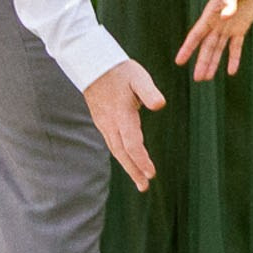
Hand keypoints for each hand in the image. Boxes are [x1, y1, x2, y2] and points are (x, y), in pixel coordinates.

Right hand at [84, 59, 167, 192]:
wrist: (93, 65)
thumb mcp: (138, 77)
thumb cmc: (120, 71)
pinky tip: (128, 161)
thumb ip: (149, 92)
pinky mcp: (102, 121)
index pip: (132, 144)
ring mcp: (104, 123)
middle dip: (134, 171)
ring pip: (116, 150)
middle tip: (145, 186)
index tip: (152, 174)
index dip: (141, 160)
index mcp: (121, 115)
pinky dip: (121, 155)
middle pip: (122, 153)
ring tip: (139, 181)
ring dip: (128, 166)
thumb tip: (160, 105)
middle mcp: (110, 123)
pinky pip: (112, 143)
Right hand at [174, 0, 252, 80]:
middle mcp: (217, 23)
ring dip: (213, 63)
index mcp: (210, 15)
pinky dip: (234, 58)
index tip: (179, 61)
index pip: (196, 35)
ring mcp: (229, 27)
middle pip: (207, 47)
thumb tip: (225, 18)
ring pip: (218, 49)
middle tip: (197, 79)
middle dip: (202, 62)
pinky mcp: (241, 28)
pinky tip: (231, 72)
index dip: (188, 48)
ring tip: (205, 78)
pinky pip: (236, 46)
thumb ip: (229, 2)